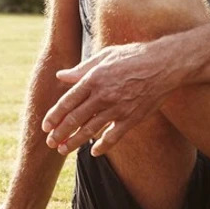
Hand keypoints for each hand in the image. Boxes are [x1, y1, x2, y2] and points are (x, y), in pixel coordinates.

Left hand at [41, 41, 180, 156]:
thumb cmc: (133, 56)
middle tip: (50, 143)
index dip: (54, 115)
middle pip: (75, 118)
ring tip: (63, 150)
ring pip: (91, 130)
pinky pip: (114, 136)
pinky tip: (94, 152)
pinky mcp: (131, 118)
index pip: (68, 101)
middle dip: (60, 133)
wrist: (164, 64)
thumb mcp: (105, 56)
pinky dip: (103, 146)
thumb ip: (81, 69)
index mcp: (93, 78)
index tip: (45, 126)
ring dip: (75, 141)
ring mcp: (117, 108)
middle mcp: (102, 95)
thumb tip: (61, 75)